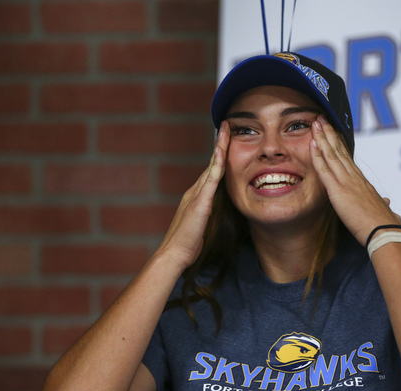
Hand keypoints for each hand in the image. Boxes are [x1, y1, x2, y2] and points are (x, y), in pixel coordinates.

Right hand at [155, 121, 228, 267]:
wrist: (173, 254)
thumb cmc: (187, 245)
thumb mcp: (202, 226)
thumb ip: (208, 216)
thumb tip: (216, 213)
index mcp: (197, 197)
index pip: (211, 172)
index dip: (219, 156)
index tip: (226, 141)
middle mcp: (195, 191)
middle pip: (211, 163)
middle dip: (220, 144)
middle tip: (227, 126)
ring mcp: (196, 195)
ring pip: (211, 166)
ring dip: (219, 148)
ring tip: (226, 130)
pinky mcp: (200, 203)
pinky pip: (211, 180)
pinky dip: (216, 164)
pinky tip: (222, 152)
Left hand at [310, 116, 400, 244]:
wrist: (384, 231)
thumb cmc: (384, 225)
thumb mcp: (383, 211)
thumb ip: (382, 204)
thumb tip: (386, 203)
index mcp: (362, 182)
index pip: (347, 159)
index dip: (339, 144)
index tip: (333, 132)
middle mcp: (355, 177)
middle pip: (339, 150)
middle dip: (329, 134)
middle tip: (321, 119)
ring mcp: (346, 181)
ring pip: (331, 154)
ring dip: (322, 138)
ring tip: (315, 123)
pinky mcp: (338, 190)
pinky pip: (325, 169)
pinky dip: (318, 155)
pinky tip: (312, 144)